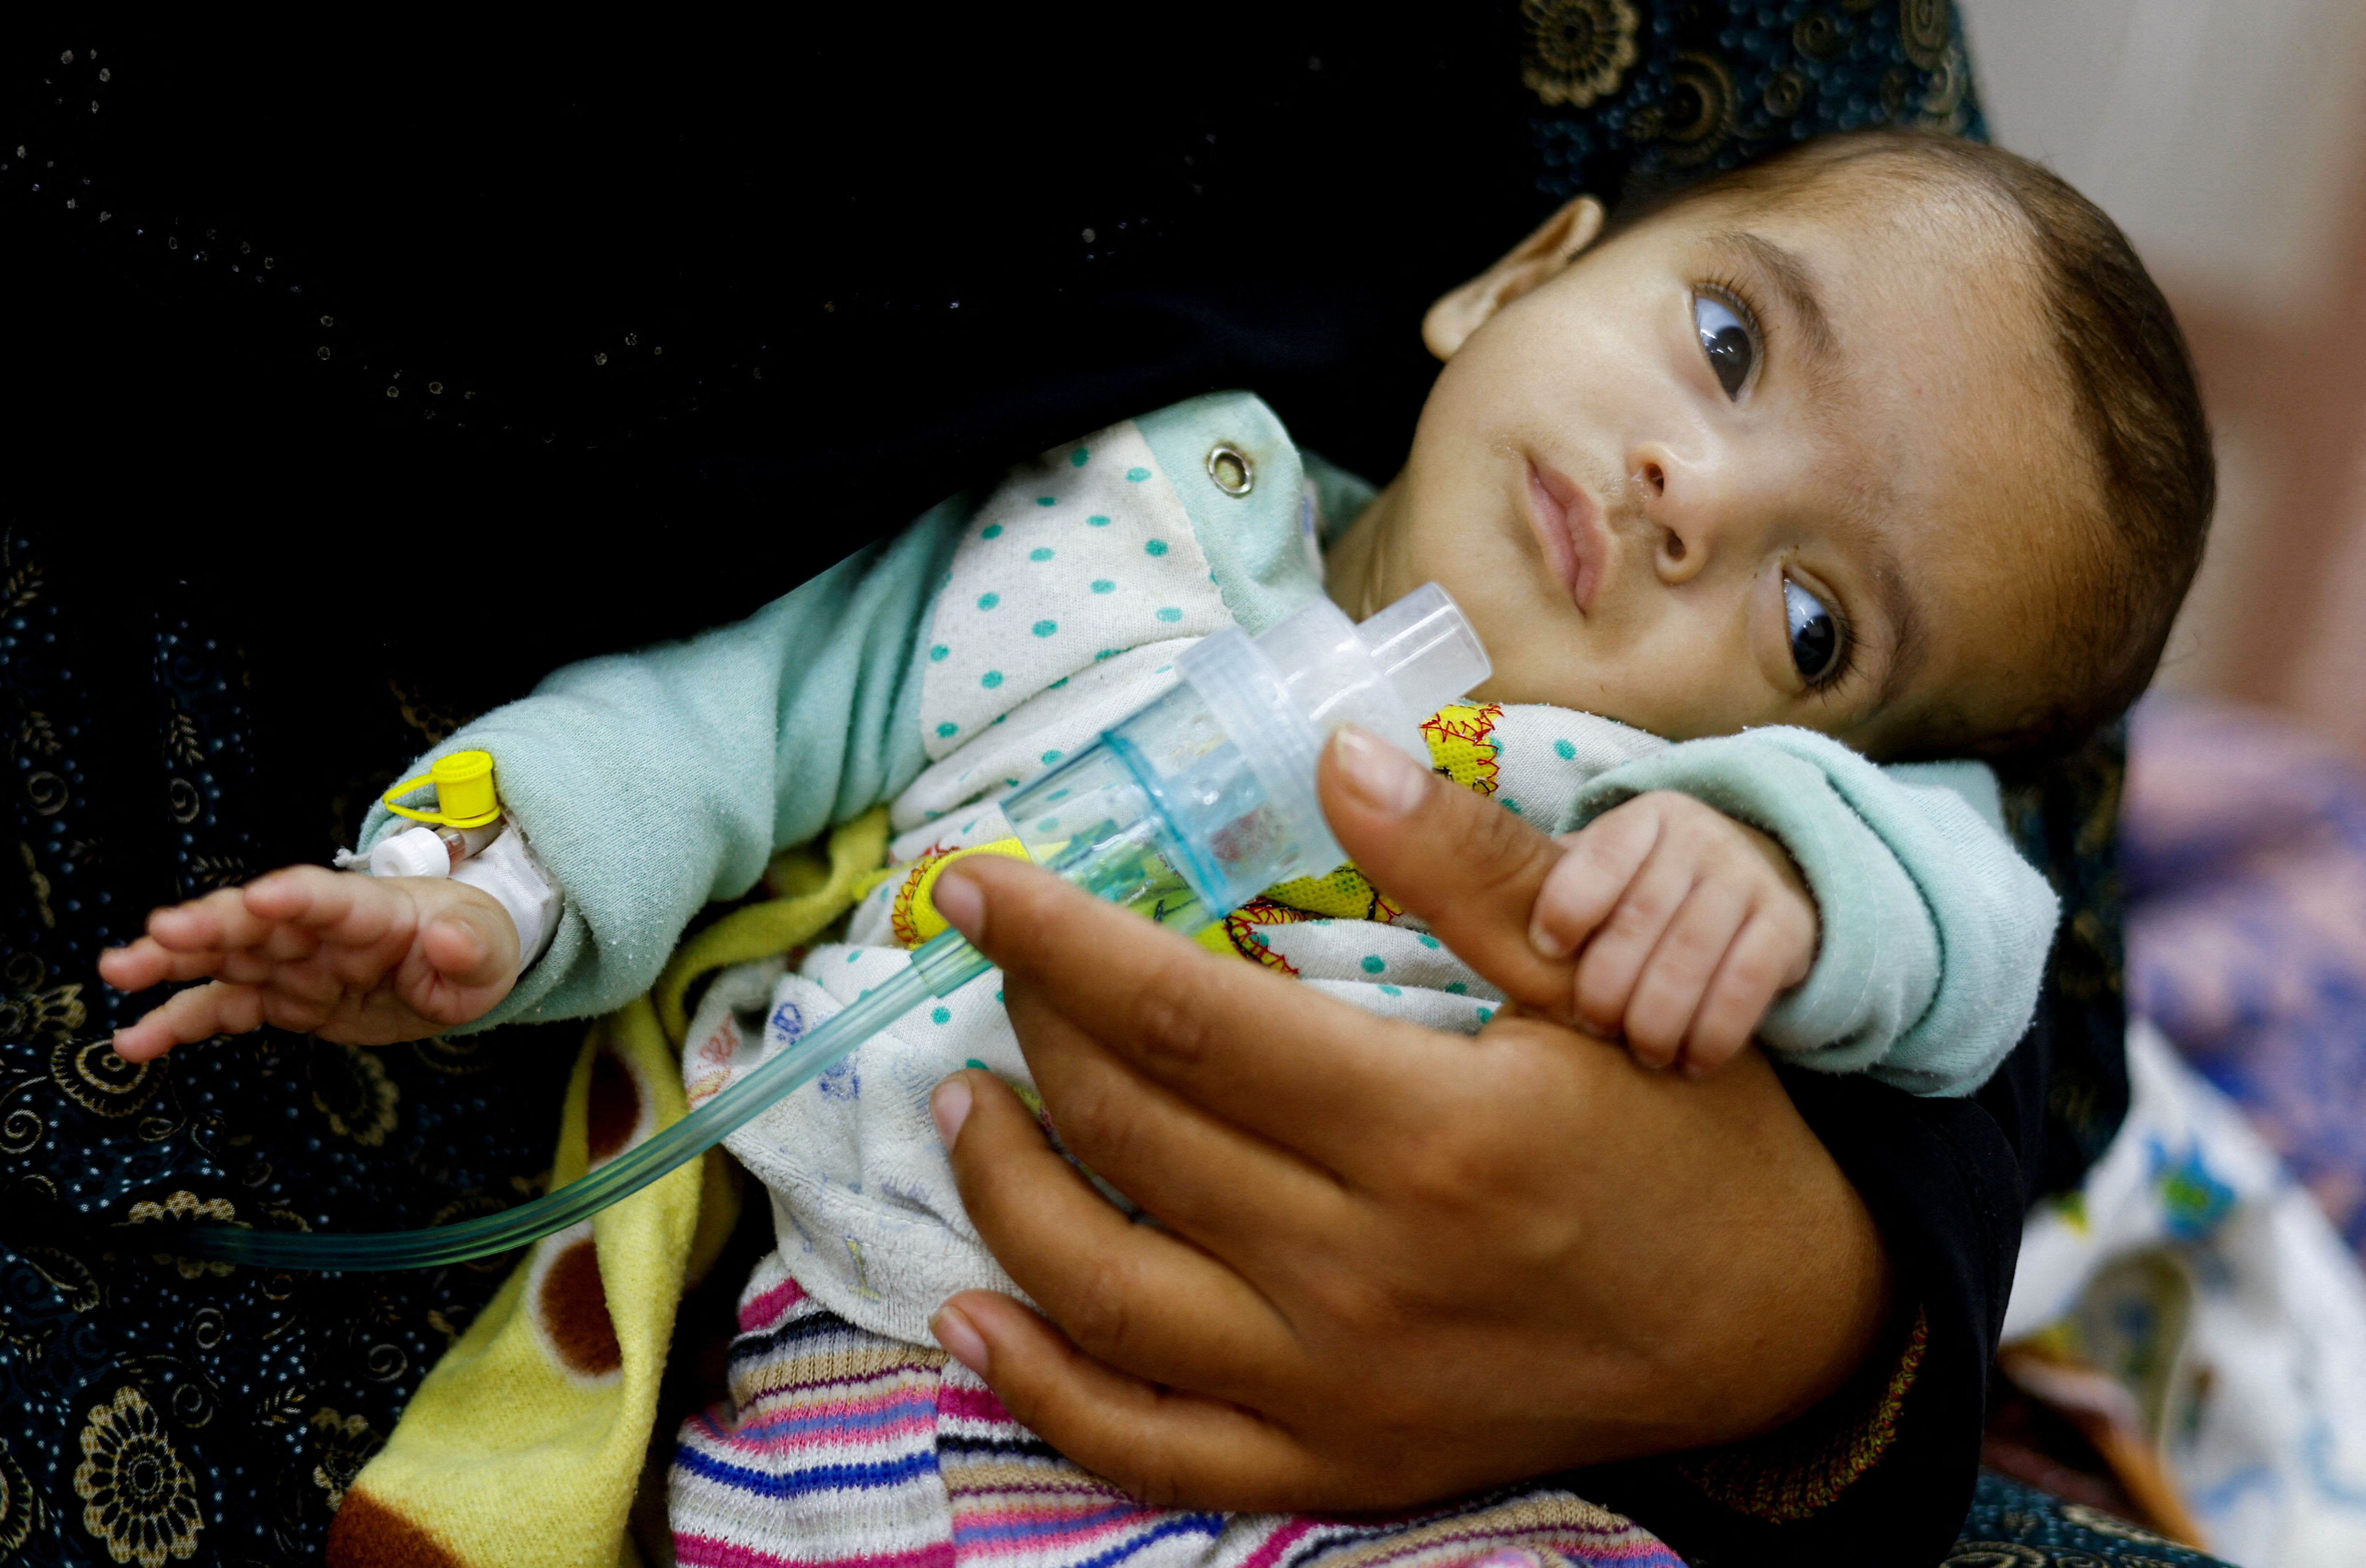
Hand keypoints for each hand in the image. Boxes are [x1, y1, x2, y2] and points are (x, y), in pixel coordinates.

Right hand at [99, 866, 519, 1060]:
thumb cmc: (471, 942)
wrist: (458, 961)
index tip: (261, 897)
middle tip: (161, 932)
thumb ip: (472, 946)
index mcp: (374, 909)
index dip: (298, 897)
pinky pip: (224, 1008)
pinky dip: (180, 1022)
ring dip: (173, 963)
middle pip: (261, 922)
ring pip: (226, 958)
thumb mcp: (490, 947)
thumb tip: (453, 942)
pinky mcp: (280, 997)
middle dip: (213, 924)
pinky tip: (135, 1041)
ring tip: (119, 970)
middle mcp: (320, 931)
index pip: (332, 899)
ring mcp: (293, 962)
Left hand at [920, 727, 1888, 1511]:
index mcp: (1432, 1132)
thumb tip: (1338, 753)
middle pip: (1131, 1135)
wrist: (1775, 1335)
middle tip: (997, 974)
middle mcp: (1366, 1272)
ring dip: (1000, 1189)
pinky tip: (970, 1314)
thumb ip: (1464, 868)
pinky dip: (1036, 1387)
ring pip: (1100, 1290)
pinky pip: (1142, 1443)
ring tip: (965, 1107)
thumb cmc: (1688, 1144)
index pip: (1186, 1019)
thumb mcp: (1598, 983)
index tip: (973, 887)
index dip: (1059, 943)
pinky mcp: (1338, 1463)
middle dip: (1031, 1033)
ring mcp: (1340, 1388)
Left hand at [1528, 791, 1816, 1075]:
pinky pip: (1746, 985)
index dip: (1566, 907)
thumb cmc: (1649, 891)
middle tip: (1592, 1025)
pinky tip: (1691, 1062)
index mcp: (1644, 818)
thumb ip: (1556, 889)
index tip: (1545, 951)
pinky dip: (1714, 1033)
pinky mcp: (1789, 922)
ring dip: (1657, 1018)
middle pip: (1641, 918)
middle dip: (1608, 985)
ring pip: (1691, 957)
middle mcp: (1701, 837)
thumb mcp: (1606, 873)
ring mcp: (1749, 877)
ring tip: (1640, 1052)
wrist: (1754, 879)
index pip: (1599, 857)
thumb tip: (1484, 917)